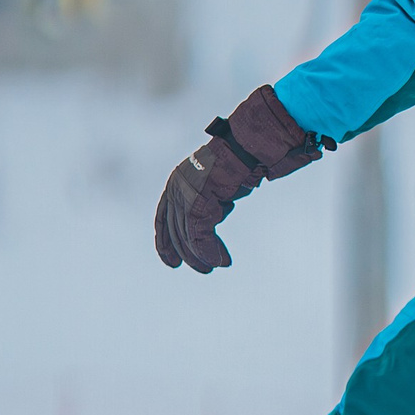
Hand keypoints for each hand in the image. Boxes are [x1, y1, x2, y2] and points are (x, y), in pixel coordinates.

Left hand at [155, 86, 327, 272]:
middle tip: (204, 269)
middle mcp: (177, 187)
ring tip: (216, 266)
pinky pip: (199, 234)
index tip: (171, 262)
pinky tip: (220, 261)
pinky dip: (209, 250)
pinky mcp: (199, 200)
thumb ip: (209, 201)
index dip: (165, 242)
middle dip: (187, 253)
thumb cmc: (240, 162)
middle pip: (176, 230)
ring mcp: (186, 193)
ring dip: (202, 255)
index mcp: (177, 181)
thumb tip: (214, 216)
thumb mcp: (217, 185)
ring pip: (187, 235)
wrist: (251, 146)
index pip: (163, 216)